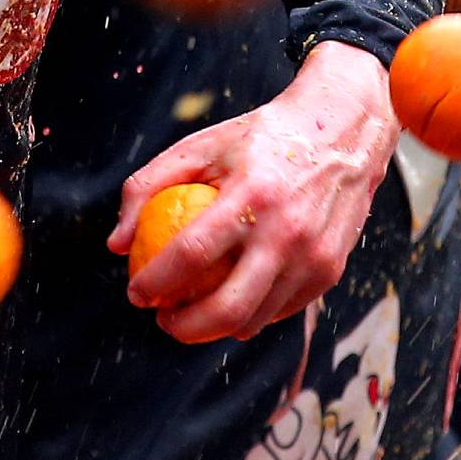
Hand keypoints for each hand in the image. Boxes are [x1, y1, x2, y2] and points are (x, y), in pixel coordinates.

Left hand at [109, 40, 399, 343]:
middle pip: (228, 306)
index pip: (193, 253)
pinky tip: (229, 300)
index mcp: (253, 193)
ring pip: (254, 319)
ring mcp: (314, 257)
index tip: (136, 293)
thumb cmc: (261, 140)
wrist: (344, 131)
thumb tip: (116, 245)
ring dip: (213, 328)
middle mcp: (288, 231)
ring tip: (190, 313)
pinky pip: (280, 311)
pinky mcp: (330, 271)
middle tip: (162, 318)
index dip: (156, 282)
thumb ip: (149, 186)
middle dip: (183, 327)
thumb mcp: (202, 145)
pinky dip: (249, 315)